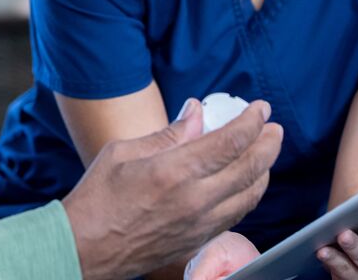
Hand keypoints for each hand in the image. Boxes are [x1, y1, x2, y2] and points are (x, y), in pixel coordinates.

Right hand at [62, 98, 281, 279]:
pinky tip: (245, 182)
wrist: (84, 249)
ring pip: (250, 195)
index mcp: (174, 171)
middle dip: (269, 143)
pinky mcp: (198, 241)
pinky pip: (236, 215)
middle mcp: (194, 200)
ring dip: (264, 170)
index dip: (252, 121)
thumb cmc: (97, 198)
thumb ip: (168, 133)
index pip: (231, 141)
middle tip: (273, 127)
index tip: (260, 108)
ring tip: (264, 152)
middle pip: (251, 168)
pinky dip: (248, 194)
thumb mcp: (124, 151)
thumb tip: (196, 112)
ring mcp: (199, 225)